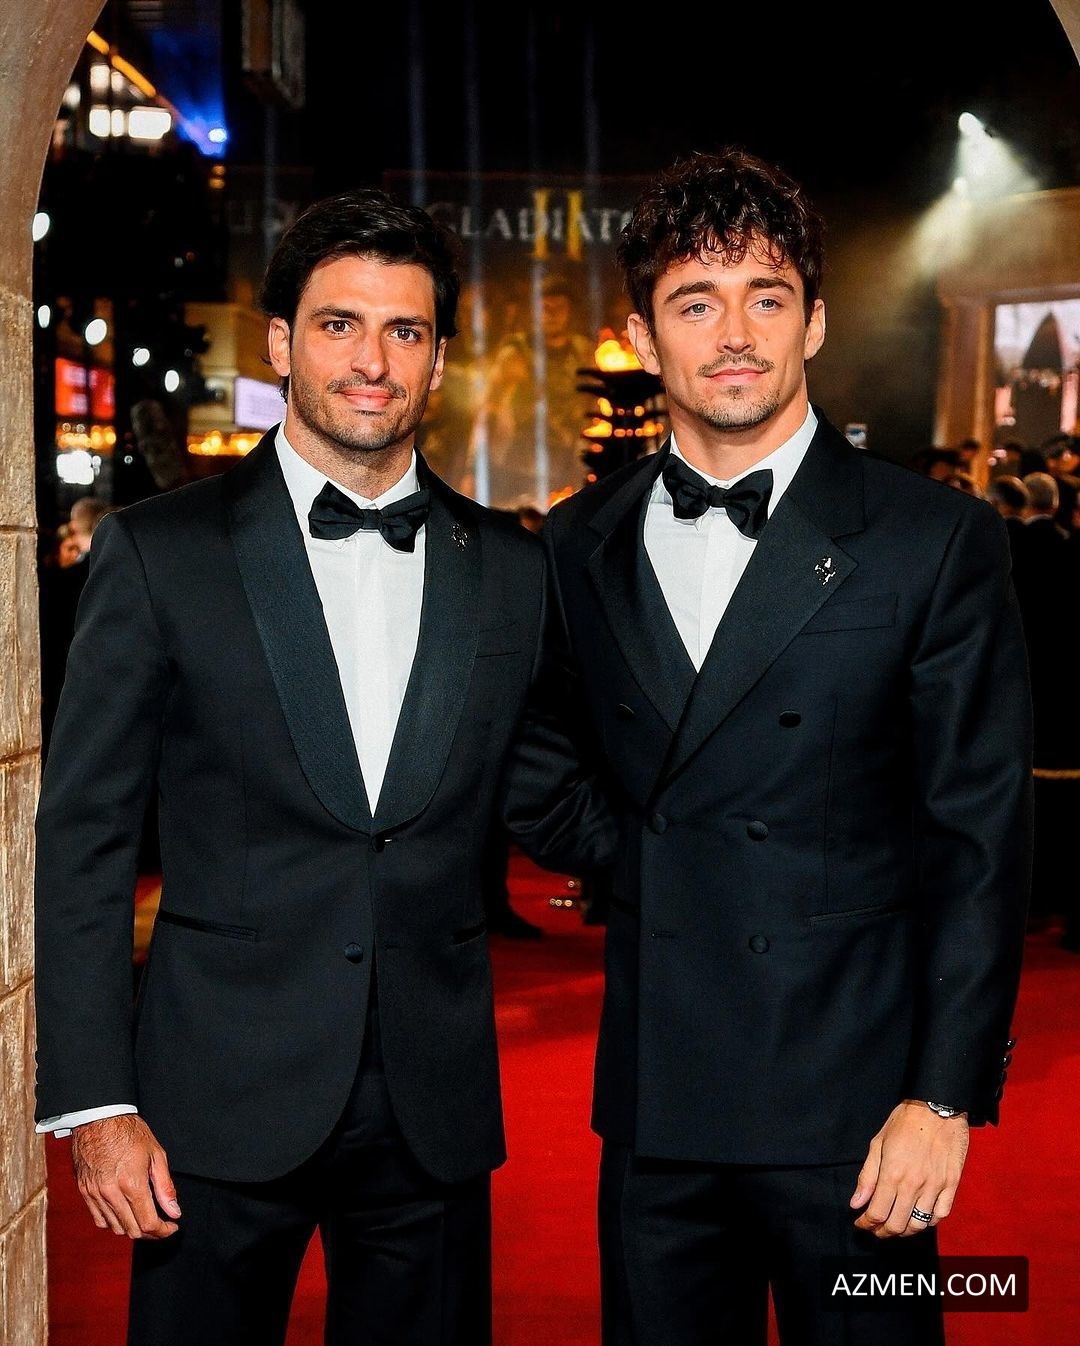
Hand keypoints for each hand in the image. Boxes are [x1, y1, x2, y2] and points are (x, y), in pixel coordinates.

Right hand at [70, 1114, 180, 1239]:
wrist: (99, 1118)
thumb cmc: (129, 1132)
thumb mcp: (156, 1155)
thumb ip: (165, 1187)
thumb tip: (174, 1212)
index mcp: (131, 1184)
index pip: (148, 1223)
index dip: (163, 1231)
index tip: (172, 1227)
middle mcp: (111, 1194)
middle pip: (132, 1230)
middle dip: (150, 1232)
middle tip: (162, 1223)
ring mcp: (95, 1195)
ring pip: (115, 1228)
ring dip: (132, 1228)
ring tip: (145, 1216)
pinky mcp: (85, 1192)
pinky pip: (99, 1219)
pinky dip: (113, 1222)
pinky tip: (124, 1212)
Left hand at [850, 1100, 968, 1237]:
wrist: (938, 1107)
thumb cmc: (904, 1122)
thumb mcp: (878, 1143)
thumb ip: (867, 1176)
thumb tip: (856, 1203)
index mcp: (892, 1174)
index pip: (877, 1213)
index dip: (866, 1224)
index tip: (861, 1224)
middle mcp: (913, 1185)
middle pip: (897, 1225)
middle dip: (883, 1232)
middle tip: (876, 1229)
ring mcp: (935, 1186)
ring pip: (919, 1224)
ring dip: (905, 1231)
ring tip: (896, 1225)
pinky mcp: (951, 1185)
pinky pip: (940, 1215)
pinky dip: (928, 1221)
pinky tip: (919, 1216)